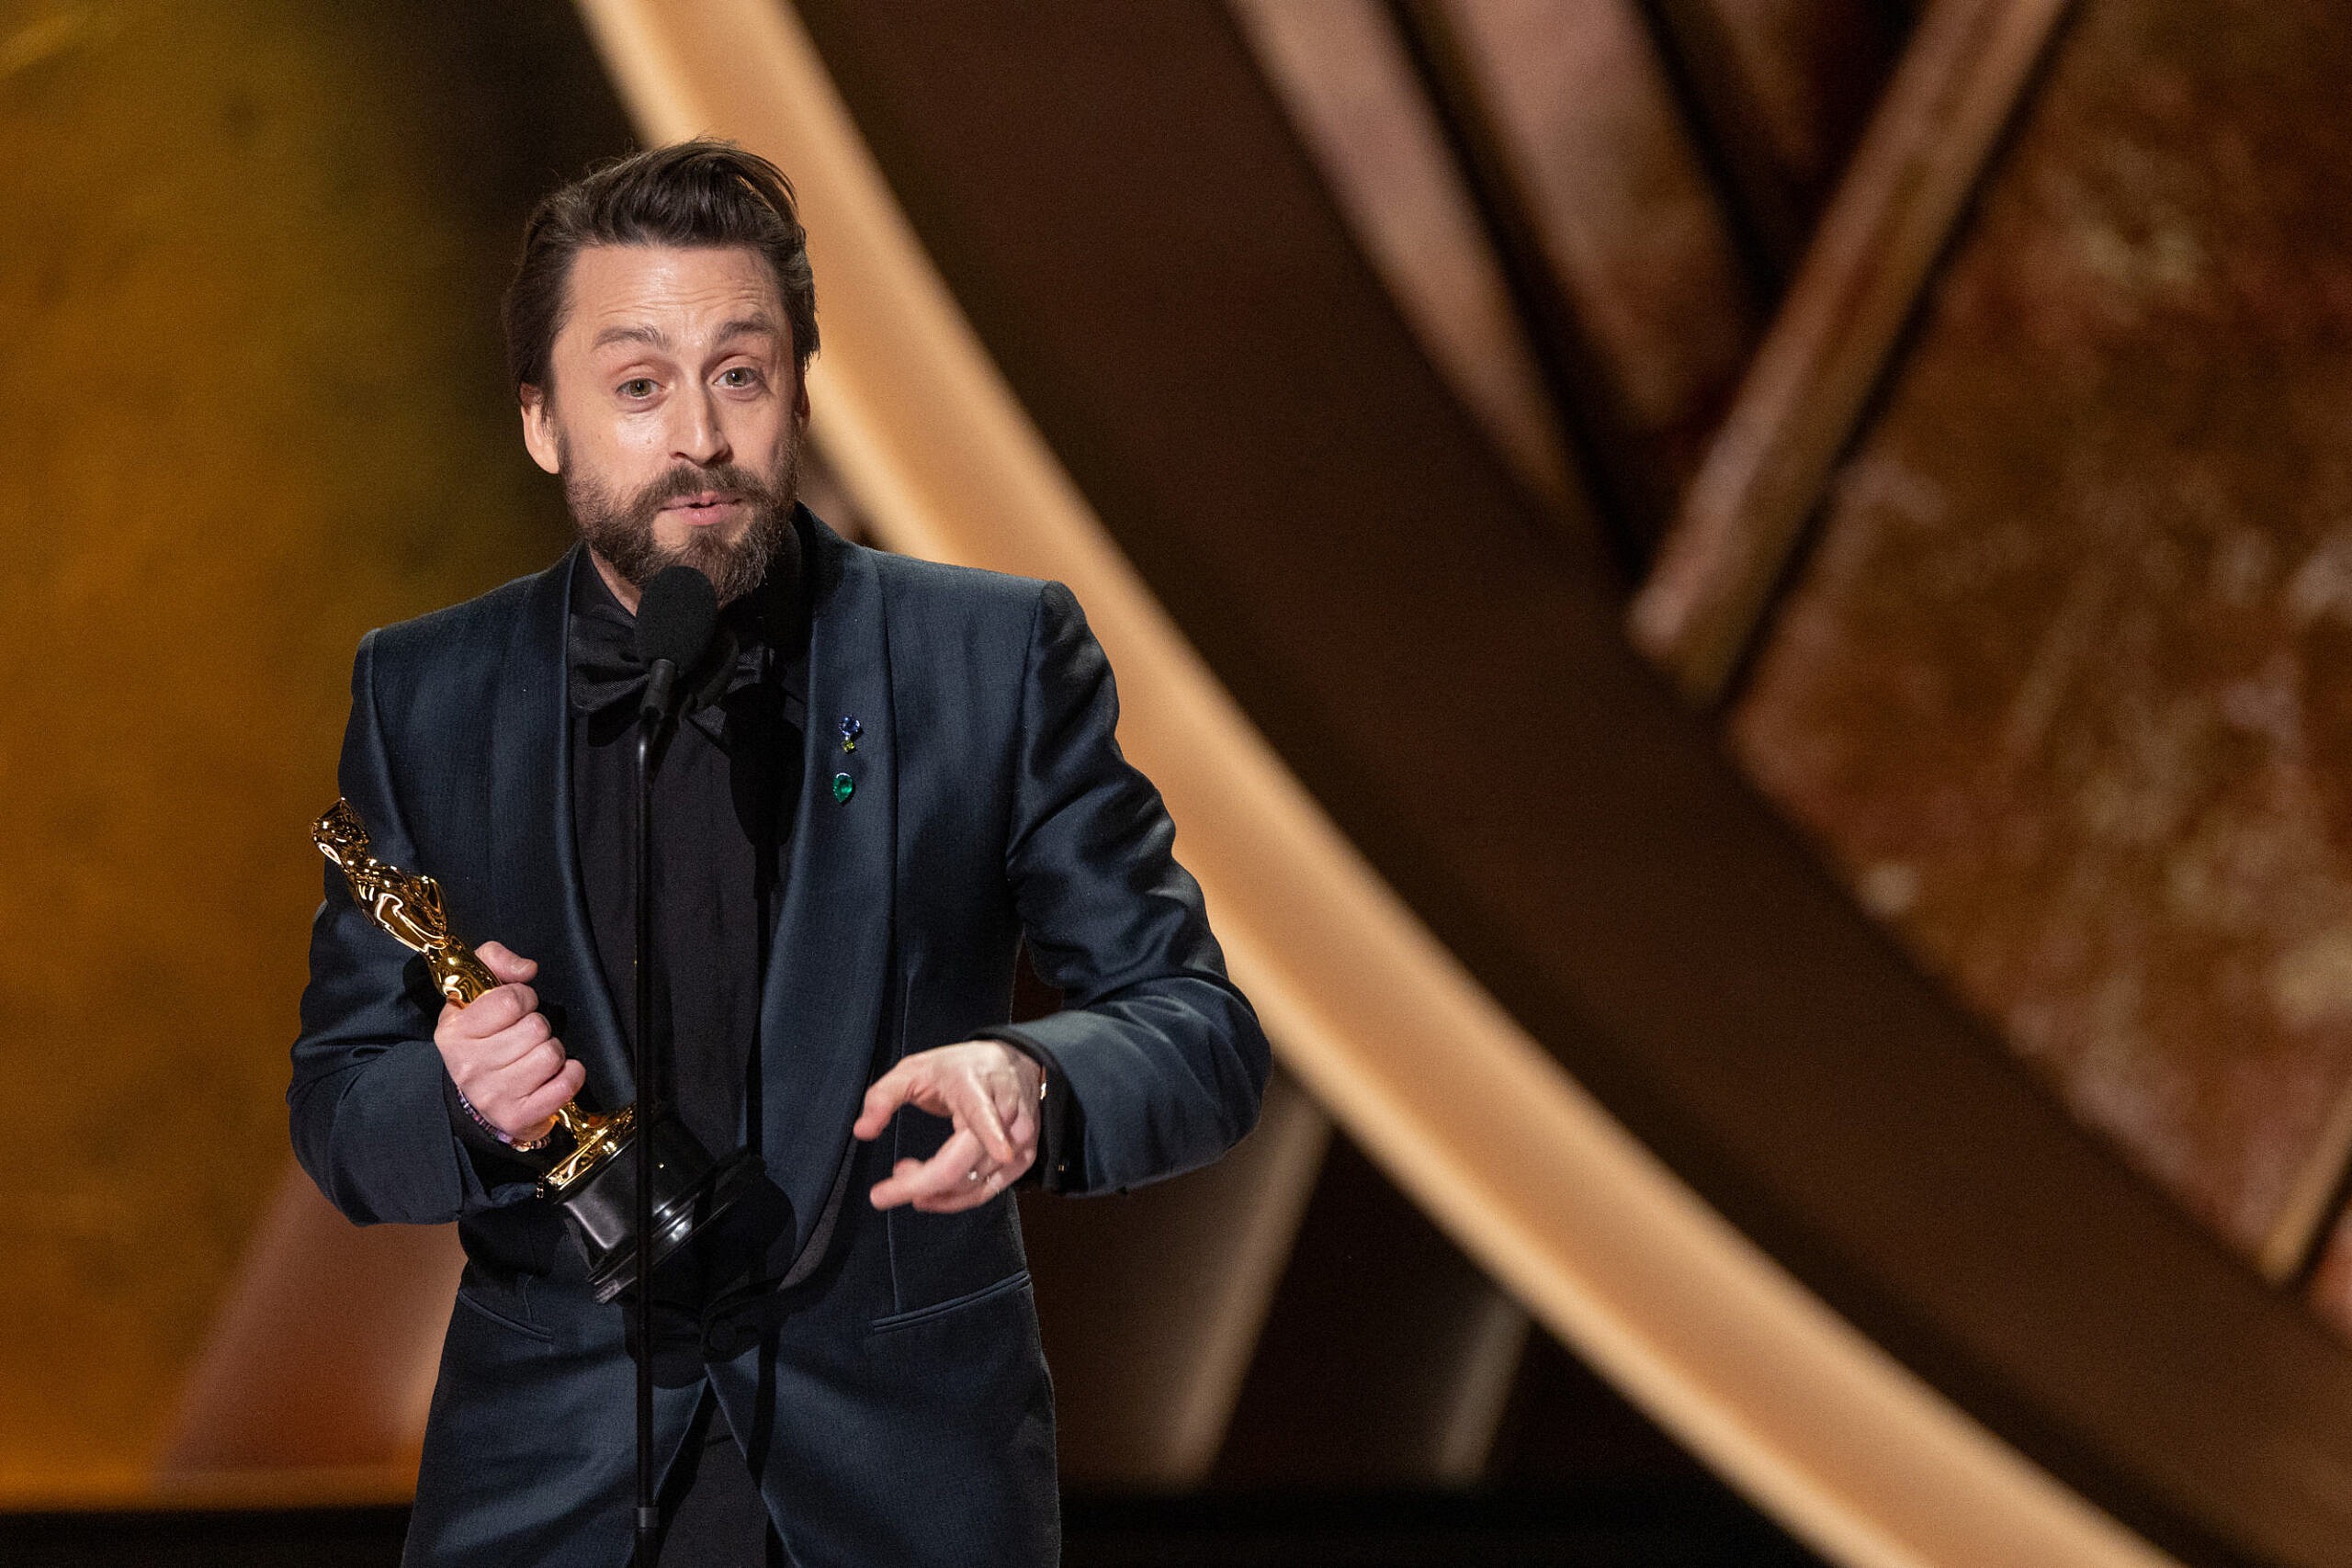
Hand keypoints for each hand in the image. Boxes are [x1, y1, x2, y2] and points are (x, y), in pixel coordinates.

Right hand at [433, 941, 585, 1143]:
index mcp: (454, 1032)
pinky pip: (565, 1084)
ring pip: (551, 1054)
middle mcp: (469, 1066)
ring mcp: (493, 1094)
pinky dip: (570, 1076)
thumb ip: (495, 960)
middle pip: (536, 1028)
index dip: (524, 998)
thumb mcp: (476, 992)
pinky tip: (553, 1076)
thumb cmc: (483, 1038)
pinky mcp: (517, 1117)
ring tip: (534, 1057)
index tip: (517, 1009)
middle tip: (524, 1038)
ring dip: (553, 1052)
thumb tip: (526, 969)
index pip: (510, 1000)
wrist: (476, 1100)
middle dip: (538, 1028)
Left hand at [854, 1041, 1042, 1211]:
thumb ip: (883, 1096)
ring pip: (971, 1183)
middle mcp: (1006, 1115)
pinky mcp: (1024, 1158)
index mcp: (977, 1088)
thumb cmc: (962, 1067)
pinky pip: (987, 1192)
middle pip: (964, 1165)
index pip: (986, 1114)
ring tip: (904, 1172)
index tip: (1001, 1152)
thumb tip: (862, 1131)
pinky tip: (931, 1191)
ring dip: (932, 1190)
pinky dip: (955, 1199)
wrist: (1012, 1064)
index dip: (993, 1135)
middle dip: (919, 1185)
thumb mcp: (915, 1068)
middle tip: (881, 1193)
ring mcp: (1019, 1140)